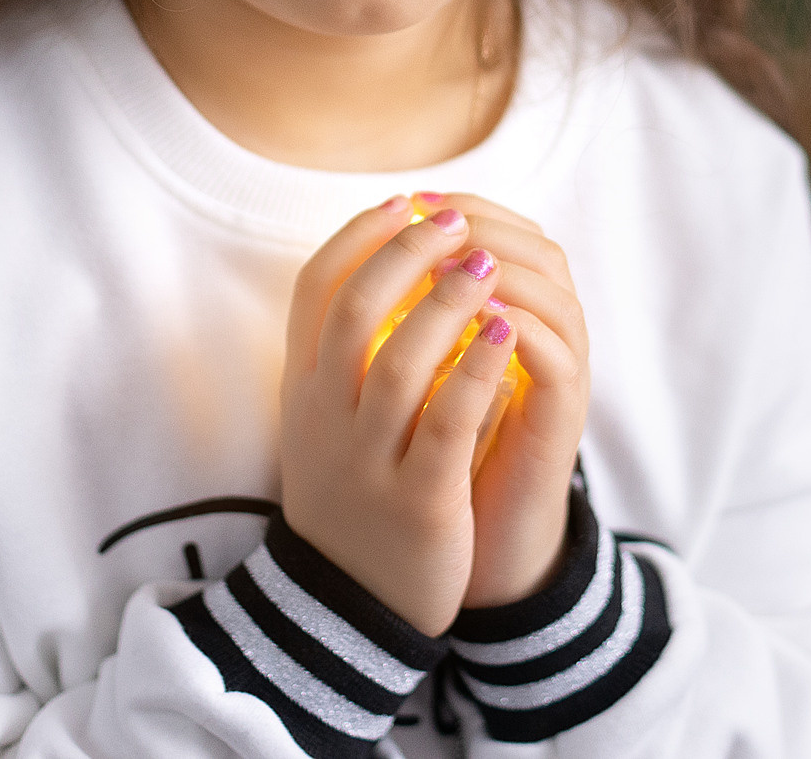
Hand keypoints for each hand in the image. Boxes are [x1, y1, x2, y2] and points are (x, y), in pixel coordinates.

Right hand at [279, 196, 516, 633]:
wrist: (351, 607)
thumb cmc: (354, 494)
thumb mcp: (330, 420)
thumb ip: (349, 353)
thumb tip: (395, 258)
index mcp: (303, 391)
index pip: (314, 290)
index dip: (357, 238)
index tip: (403, 203)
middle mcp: (326, 419)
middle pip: (353, 311)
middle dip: (406, 253)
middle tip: (453, 222)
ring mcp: (367, 460)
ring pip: (398, 361)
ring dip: (446, 301)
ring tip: (486, 264)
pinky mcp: (418, 499)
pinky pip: (445, 423)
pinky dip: (475, 370)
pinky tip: (506, 335)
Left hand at [431, 194, 589, 609]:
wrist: (480, 548)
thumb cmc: (440, 457)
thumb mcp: (414, 383)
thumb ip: (403, 326)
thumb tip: (354, 262)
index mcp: (509, 316)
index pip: (504, 230)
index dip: (462, 207)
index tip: (408, 201)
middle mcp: (544, 335)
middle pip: (538, 246)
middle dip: (482, 224)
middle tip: (435, 220)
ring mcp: (560, 373)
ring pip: (555, 292)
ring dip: (504, 268)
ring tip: (451, 259)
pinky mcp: (563, 417)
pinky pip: (556, 358)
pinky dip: (522, 331)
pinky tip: (480, 320)